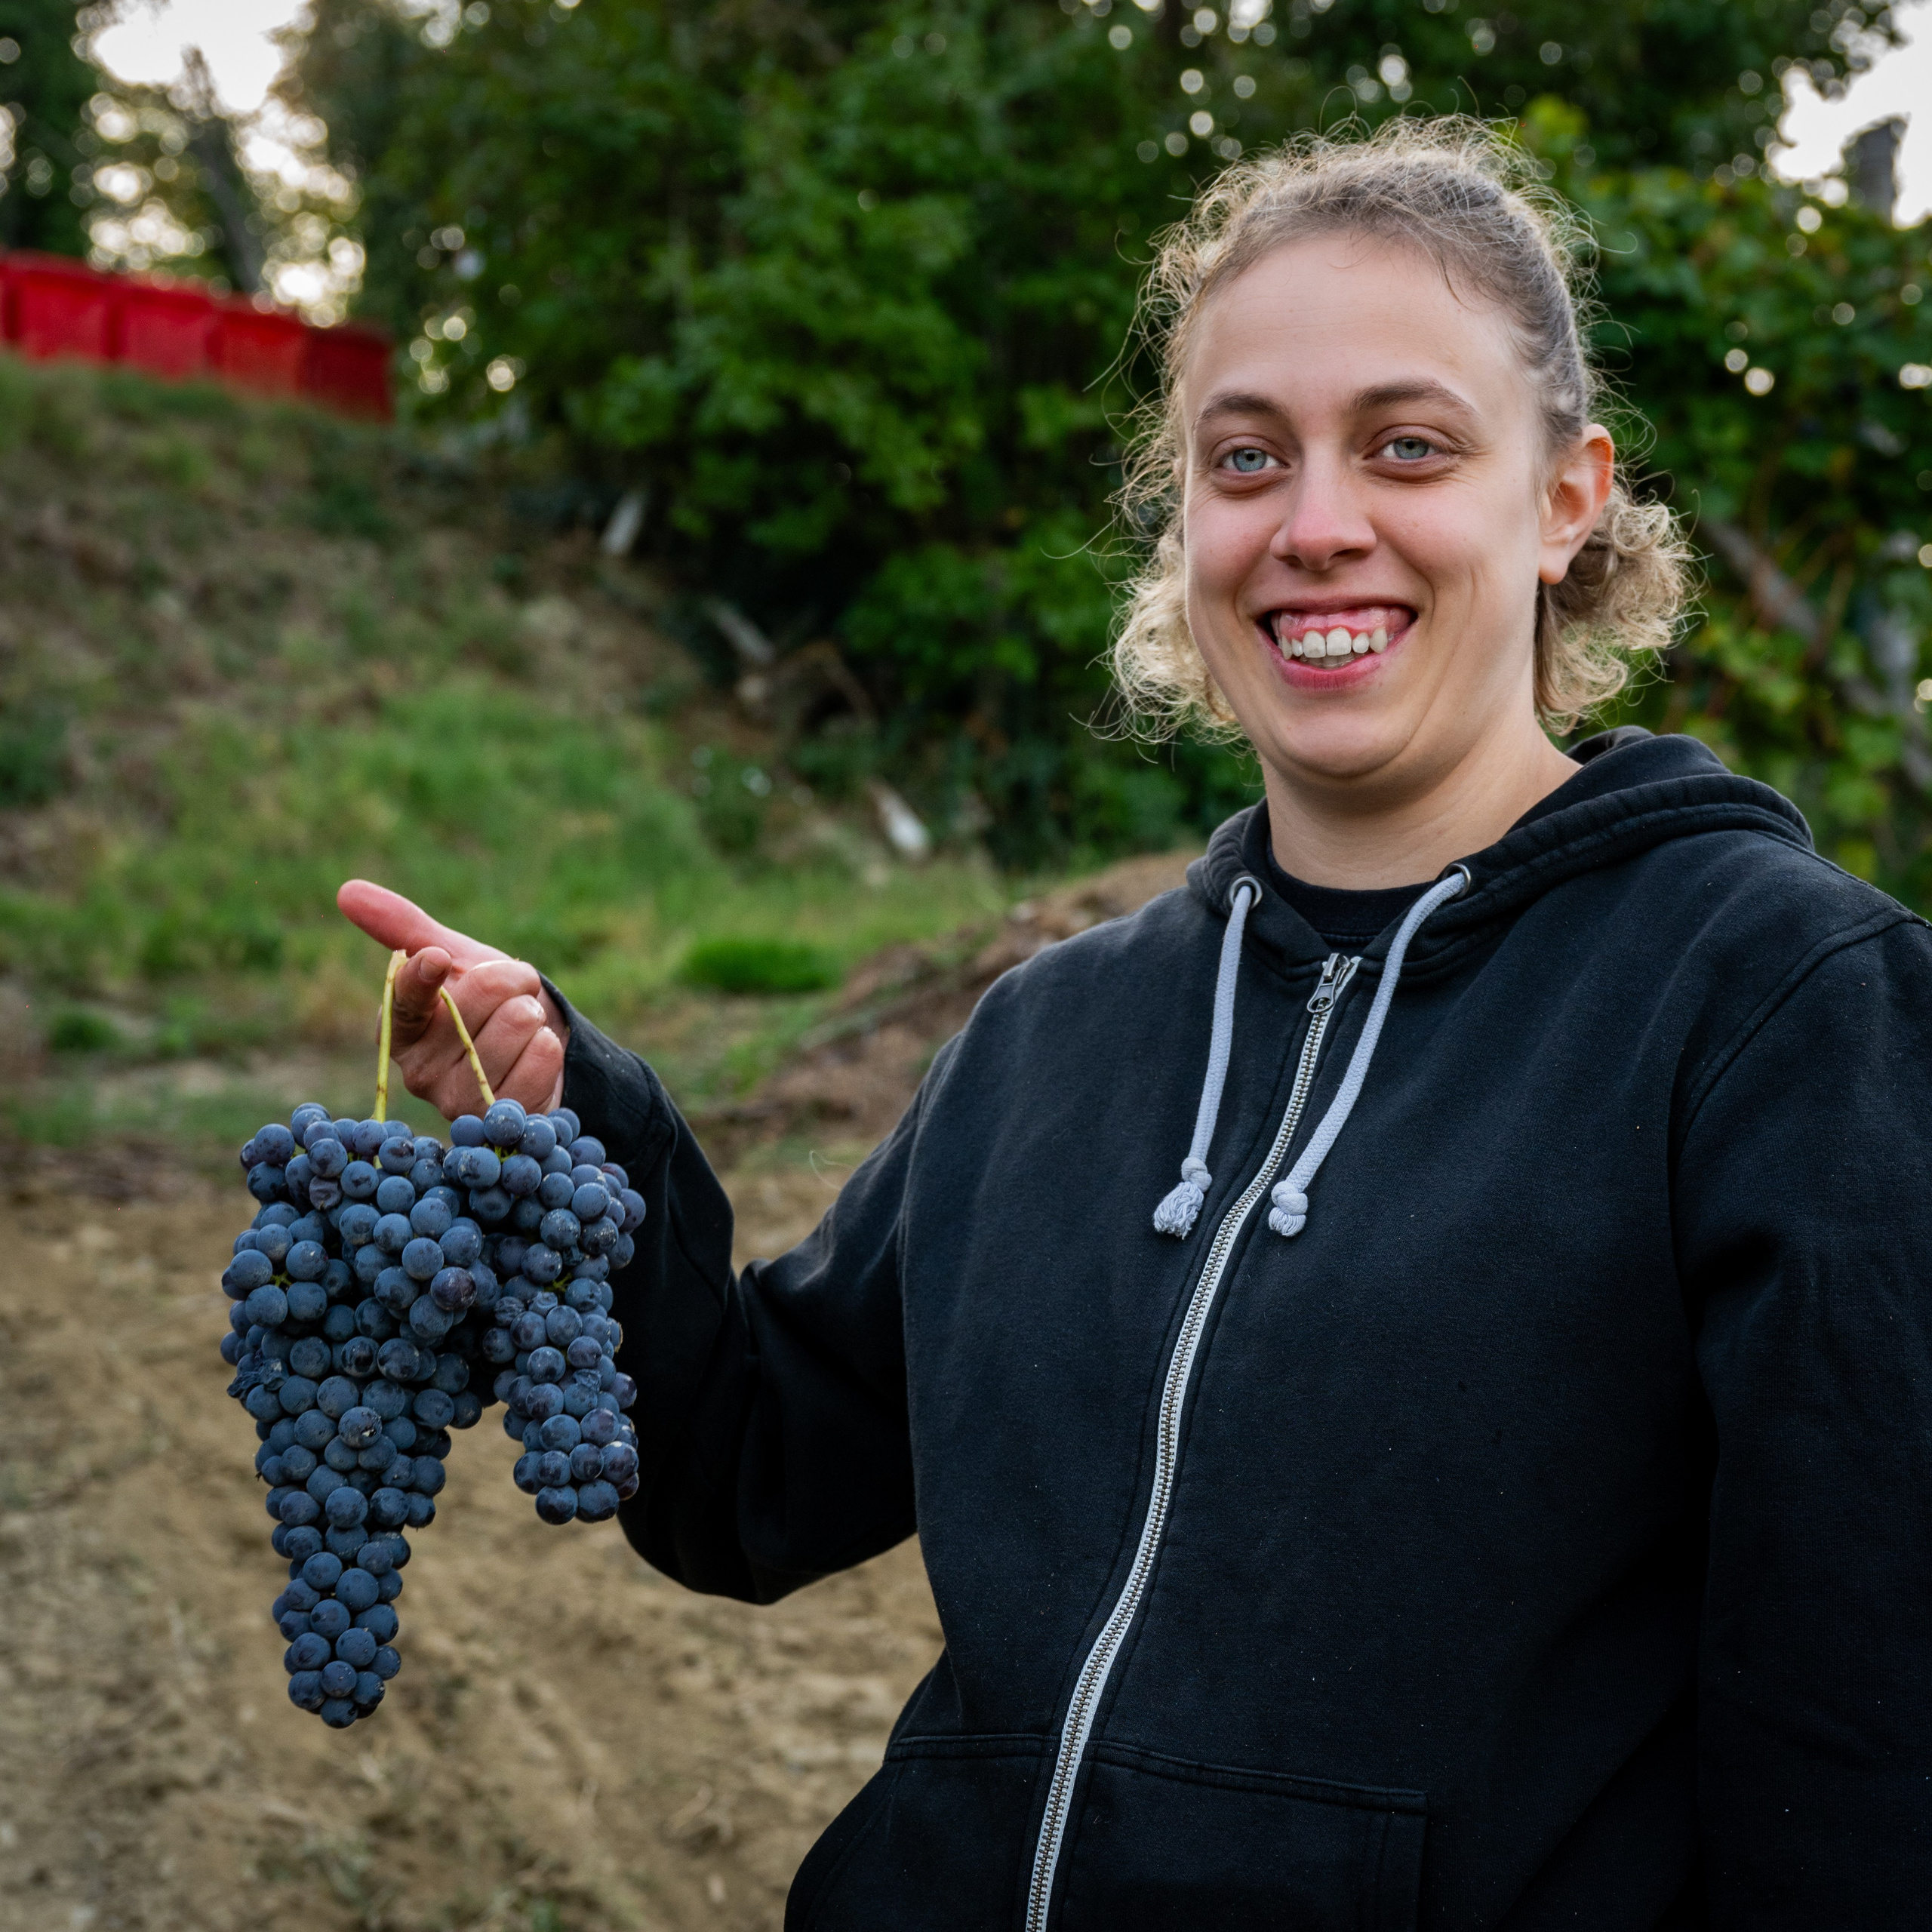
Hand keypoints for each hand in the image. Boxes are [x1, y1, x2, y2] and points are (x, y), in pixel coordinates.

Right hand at [336, 880, 569, 1120]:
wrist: (539, 1049)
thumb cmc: (490, 1003)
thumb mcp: (455, 959)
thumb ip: (404, 928)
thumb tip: (347, 891)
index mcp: (400, 1028)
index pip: (401, 1001)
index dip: (422, 978)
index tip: (440, 959)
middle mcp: (419, 1071)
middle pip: (478, 999)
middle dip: (511, 981)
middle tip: (512, 995)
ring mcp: (458, 1101)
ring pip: (515, 1026)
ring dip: (534, 1013)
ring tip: (523, 1027)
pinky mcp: (501, 1121)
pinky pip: (539, 1060)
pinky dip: (549, 1046)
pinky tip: (536, 1053)